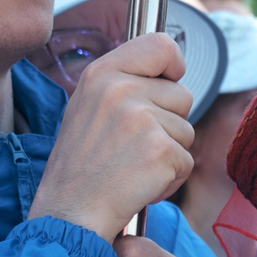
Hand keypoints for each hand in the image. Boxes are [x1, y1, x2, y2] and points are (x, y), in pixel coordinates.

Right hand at [31, 33, 192, 238]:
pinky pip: (187, 161)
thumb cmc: (80, 166)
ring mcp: (142, 119)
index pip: (159, 44)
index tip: (170, 81)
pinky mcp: (160, 151)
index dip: (173, 64)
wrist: (69, 212)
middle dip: (169, 123)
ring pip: (187, 130)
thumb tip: (170, 70)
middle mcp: (120, 90)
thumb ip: (124, 84)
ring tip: (132, 166)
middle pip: (182, 94)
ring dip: (169, 154)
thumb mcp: (89, 107)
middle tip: (133, 147)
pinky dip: (170, 179)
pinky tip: (139, 185)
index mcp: (101, 74)